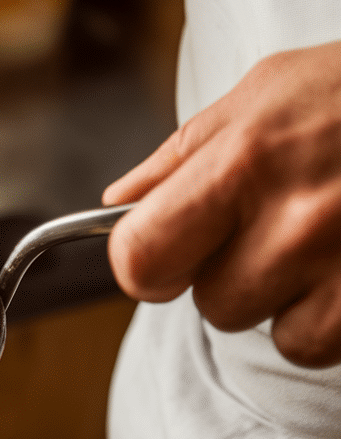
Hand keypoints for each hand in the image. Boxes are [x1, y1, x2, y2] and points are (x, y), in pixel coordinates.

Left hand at [105, 40, 340, 366]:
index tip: (165, 255)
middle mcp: (297, 221)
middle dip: (234, 276)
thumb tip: (120, 205)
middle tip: (281, 227)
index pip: (140, 258)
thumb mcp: (269, 91)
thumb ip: (184, 155)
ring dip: (292, 302)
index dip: (146, 264)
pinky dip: (338, 320)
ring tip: (330, 243)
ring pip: (276, 334)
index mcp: (244, 161)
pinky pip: (327, 347)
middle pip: (213, 305)